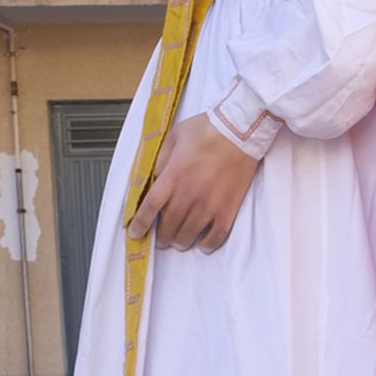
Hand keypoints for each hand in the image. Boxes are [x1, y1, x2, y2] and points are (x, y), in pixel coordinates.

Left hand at [128, 112, 259, 252]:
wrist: (240, 131)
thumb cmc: (207, 130)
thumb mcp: (174, 137)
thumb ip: (161, 160)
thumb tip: (155, 179)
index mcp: (172, 177)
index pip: (149, 208)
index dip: (140, 224)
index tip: (135, 234)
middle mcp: (188, 195)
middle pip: (168, 226)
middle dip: (161, 237)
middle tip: (161, 238)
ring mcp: (209, 205)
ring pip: (188, 235)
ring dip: (180, 242)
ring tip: (179, 241)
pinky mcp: (227, 210)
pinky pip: (215, 237)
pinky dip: (207, 245)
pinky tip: (202, 244)